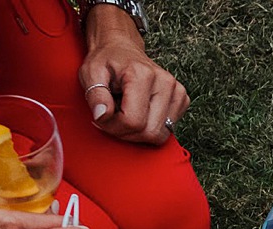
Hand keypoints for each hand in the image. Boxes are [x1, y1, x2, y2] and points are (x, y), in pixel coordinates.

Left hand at [79, 8, 188, 145]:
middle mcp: (165, 82)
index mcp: (142, 75)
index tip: (103, 116)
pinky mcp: (182, 99)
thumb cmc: (106, 61)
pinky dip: (151, 127)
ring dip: (139, 132)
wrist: (121, 48)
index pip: (133, 121)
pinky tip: (141, 112)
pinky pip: (167, 131)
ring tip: (126, 113)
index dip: (114, 127)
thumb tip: (102, 116)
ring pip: (160, 135)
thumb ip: (95, 95)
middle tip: (113, 117)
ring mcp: (177, 91)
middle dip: (127, 133)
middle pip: (149, 132)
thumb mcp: (90, 73)